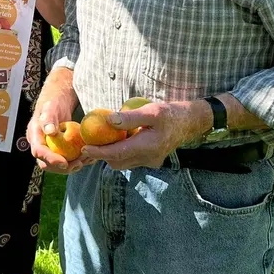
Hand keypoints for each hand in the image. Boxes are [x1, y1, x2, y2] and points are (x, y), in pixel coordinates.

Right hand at [26, 82, 81, 174]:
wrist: (57, 103)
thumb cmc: (53, 103)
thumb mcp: (51, 107)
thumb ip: (49, 118)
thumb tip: (49, 131)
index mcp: (34, 135)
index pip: (38, 152)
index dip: (50, 159)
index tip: (64, 162)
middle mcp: (39, 145)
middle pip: (46, 164)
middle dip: (62, 168)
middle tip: (78, 164)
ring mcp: (47, 149)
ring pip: (56, 166)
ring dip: (70, 167)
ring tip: (85, 161)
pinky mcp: (57, 151)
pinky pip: (65, 161)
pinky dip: (75, 162)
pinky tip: (88, 159)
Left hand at [78, 100, 210, 171]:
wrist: (189, 123)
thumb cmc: (170, 114)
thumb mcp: (152, 111)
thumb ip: (130, 117)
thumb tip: (109, 121)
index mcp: (148, 146)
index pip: (117, 153)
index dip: (99, 152)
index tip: (84, 148)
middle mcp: (148, 158)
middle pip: (117, 161)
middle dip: (103, 154)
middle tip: (92, 141)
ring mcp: (151, 162)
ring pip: (123, 163)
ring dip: (112, 154)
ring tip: (106, 139)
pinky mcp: (152, 161)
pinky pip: (131, 160)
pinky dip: (122, 153)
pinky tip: (121, 140)